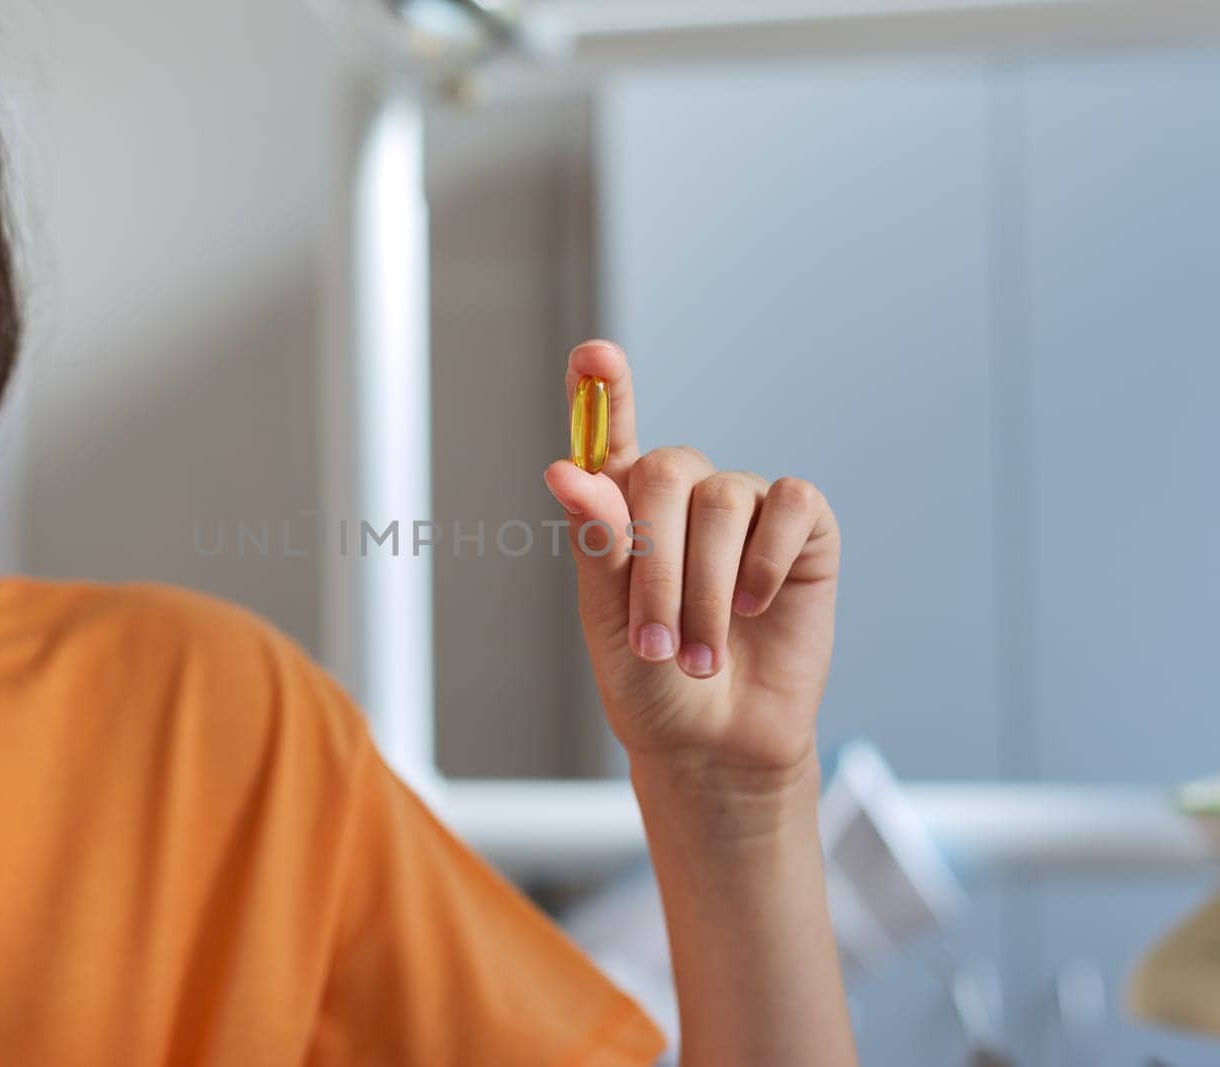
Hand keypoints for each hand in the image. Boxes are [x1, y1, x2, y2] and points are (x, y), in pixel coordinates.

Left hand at [542, 339, 841, 779]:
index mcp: (623, 509)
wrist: (718, 743)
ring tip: (699, 658)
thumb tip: (567, 471)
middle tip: (656, 643)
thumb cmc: (653, 683)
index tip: (594, 356)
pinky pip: (788, 505)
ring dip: (706, 590)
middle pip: (668, 471)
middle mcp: (683, 493)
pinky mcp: (802, 526)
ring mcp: (744, 506)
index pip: (610, 434)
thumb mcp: (609, 623)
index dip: (603, 391)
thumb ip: (597, 545)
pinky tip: (756, 607)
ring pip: (723, 502)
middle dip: (658, 564)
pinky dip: (765, 561)